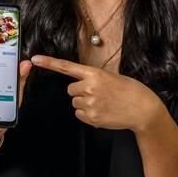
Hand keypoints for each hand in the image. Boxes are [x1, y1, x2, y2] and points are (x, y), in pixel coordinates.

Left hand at [30, 55, 164, 131]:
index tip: (35, 59)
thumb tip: (81, 86)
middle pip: (71, 90)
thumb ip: (94, 79)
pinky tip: (103, 111)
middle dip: (81, 91)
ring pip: (76, 102)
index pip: (67, 67)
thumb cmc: (130, 91)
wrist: (142, 109)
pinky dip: (89, 114)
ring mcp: (89, 103)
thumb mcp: (112, 77)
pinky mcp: (91, 117)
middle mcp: (89, 87)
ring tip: (103, 103)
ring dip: (85, 102)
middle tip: (98, 93)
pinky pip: (80, 114)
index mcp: (95, 74)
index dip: (49, 63)